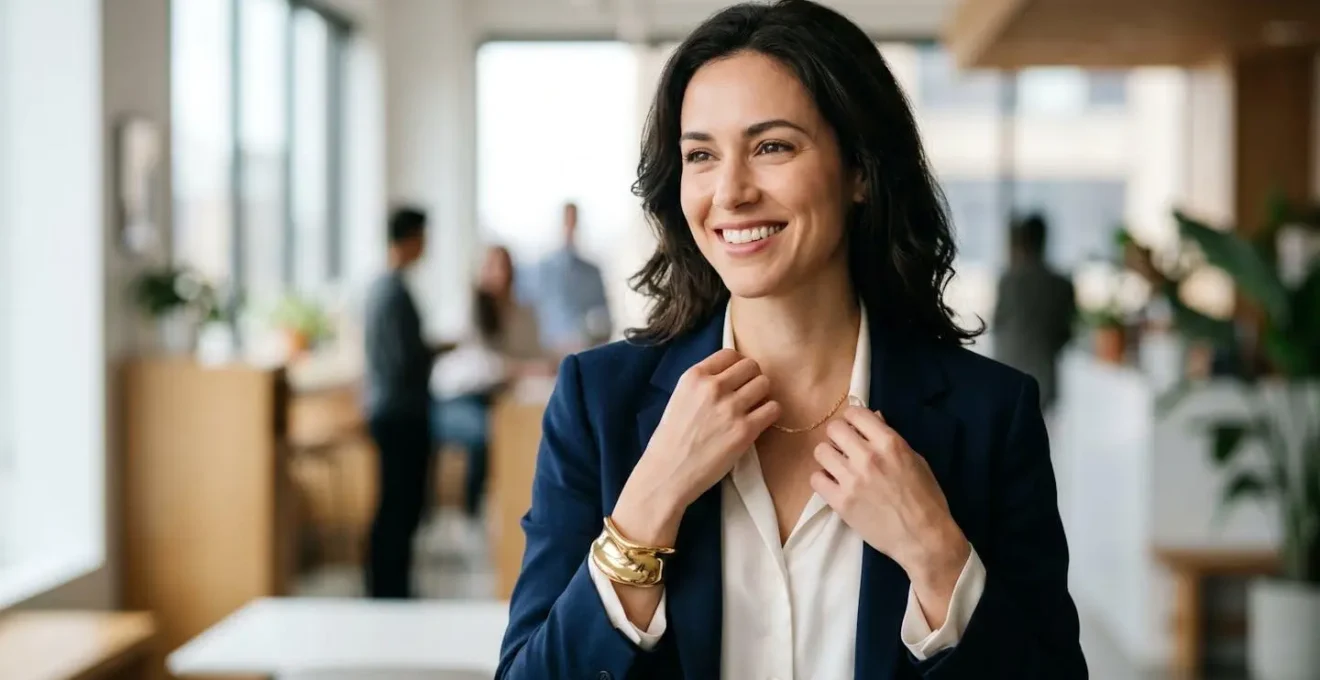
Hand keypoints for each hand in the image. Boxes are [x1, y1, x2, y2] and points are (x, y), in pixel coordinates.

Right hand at [614, 349, 780, 545]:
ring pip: (765, 384)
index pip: (730, 354)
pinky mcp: (744, 430)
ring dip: (763, 395)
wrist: (667, 474)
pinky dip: (770, 414)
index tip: (737, 380)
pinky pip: (773, 409)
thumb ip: (703, 384)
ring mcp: (730, 408)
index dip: (737, 367)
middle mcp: (713, 387)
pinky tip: (759, 423)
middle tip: (748, 396)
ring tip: (753, 410)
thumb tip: (731, 376)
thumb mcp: (679, 398)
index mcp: (694, 376)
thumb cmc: (670, 440)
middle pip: (752, 366)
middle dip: (752, 379)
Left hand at [811, 406, 969, 621]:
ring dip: (829, 457)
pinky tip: (834, 485)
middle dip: (838, 436)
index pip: (855, 413)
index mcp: (889, 443)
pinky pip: (815, 479)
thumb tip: (874, 418)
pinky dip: (823, 480)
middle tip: (845, 448)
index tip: (855, 428)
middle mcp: (867, 457)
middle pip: (834, 429)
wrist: (924, 538)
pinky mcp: (840, 502)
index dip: (852, 419)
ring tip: (838, 467)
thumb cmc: (926, 498)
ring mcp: (851, 480)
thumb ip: (891, 438)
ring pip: (820, 451)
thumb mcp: (915, 460)